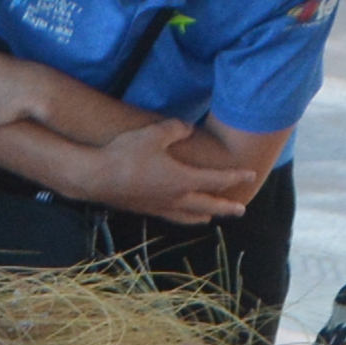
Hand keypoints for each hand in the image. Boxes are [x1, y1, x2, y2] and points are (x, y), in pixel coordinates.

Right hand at [83, 120, 254, 222]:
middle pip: (208, 206)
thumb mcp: (153, 133)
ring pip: (189, 216)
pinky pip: (171, 216)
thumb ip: (175, 129)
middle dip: (226, 206)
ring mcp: (160, 207)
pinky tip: (179, 213)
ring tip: (211, 217)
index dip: (236, 177)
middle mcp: (175, 198)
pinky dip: (183, 216)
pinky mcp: (145, 210)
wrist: (95, 177)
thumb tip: (187, 128)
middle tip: (241, 209)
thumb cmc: (125, 154)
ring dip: (204, 215)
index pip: (216, 180)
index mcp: (183, 180)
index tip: (250, 175)